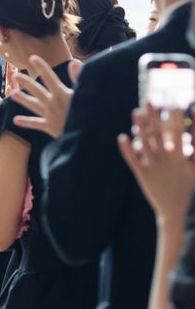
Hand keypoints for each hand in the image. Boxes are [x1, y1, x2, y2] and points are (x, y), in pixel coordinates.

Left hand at [10, 56, 80, 139]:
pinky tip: (15, 120)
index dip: (41, 67)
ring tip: (11, 94)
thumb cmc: (90, 113)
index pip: (49, 77)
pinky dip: (26, 122)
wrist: (87, 135)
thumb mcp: (86, 94)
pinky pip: (35, 124)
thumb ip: (78, 78)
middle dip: (25, 82)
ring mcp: (49, 115)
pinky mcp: (49, 127)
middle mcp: (52, 103)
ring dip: (22, 99)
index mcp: (61, 94)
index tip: (32, 58)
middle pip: (36, 90)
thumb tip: (74, 62)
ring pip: (32, 105)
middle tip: (14, 75)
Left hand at [117, 105, 194, 221]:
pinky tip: (122, 137)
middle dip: (154, 116)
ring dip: (139, 127)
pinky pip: (133, 160)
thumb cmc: (188, 186)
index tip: (171, 98)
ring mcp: (153, 166)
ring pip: (144, 143)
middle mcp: (166, 159)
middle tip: (149, 99)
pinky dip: (127, 149)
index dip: (173, 114)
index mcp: (180, 156)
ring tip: (135, 112)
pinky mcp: (142, 175)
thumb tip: (194, 125)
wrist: (175, 210)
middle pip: (158, 133)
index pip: (176, 131)